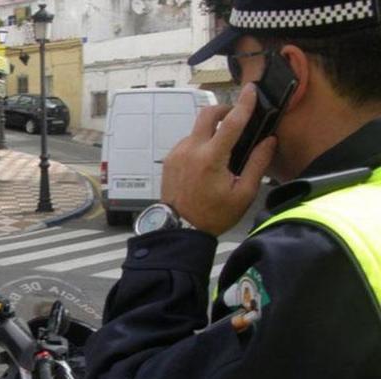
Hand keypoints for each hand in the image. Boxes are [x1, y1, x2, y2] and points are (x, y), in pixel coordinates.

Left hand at [161, 84, 276, 235]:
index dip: (244, 104)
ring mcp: (177, 153)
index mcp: (211, 158)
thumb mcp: (242, 193)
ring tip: (223, 149)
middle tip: (236, 117)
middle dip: (224, 109)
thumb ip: (257, 164)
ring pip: (197, 129)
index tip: (251, 90)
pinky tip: (207, 161)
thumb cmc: (213, 215)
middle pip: (207, 114)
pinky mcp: (170, 159)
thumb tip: (269, 141)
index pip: (231, 122)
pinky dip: (200, 143)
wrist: (179, 228)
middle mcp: (191, 150)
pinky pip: (188, 142)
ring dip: (211, 130)